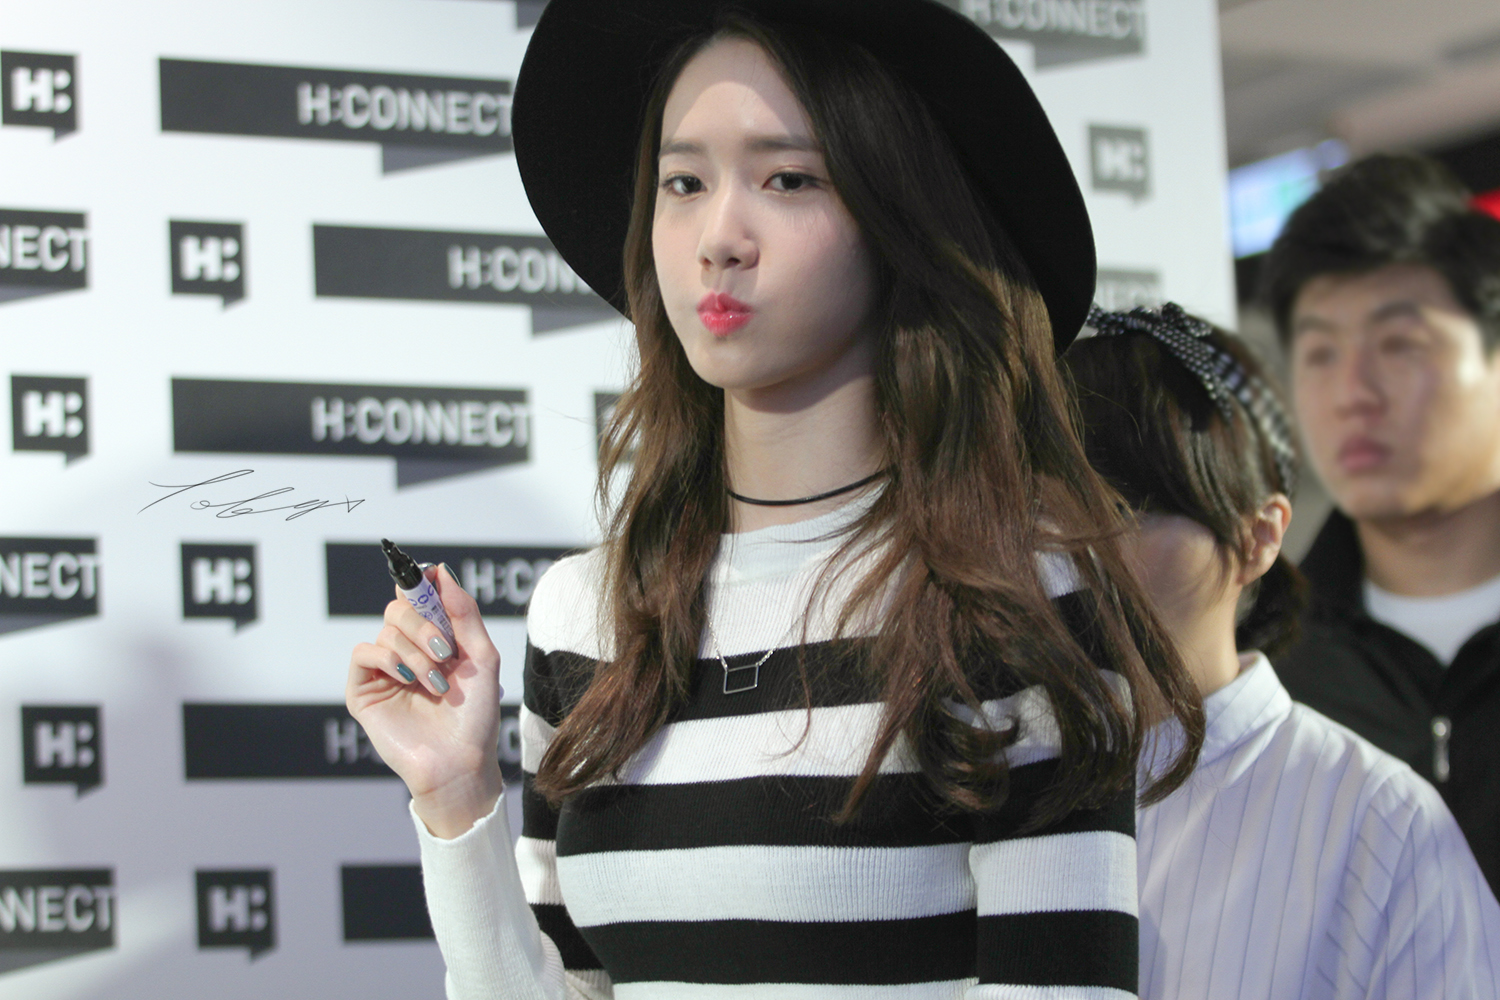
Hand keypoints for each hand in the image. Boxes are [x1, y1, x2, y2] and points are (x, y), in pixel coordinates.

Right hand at [346, 564, 504, 837]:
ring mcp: (385, 670)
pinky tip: (409, 678)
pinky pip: (364, 652)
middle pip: (400, 607)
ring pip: (386, 628)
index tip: (428, 575)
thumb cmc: (475, 715)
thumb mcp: (481, 656)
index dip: (421, 583)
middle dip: (423, 622)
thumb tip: (440, 571)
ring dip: (415, 650)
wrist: (460, 761)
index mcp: (435, 640)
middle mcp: (408, 651)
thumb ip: (463, 612)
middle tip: (444, 649)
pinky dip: (389, 658)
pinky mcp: (364, 690)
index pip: (419, 598)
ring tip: (435, 682)